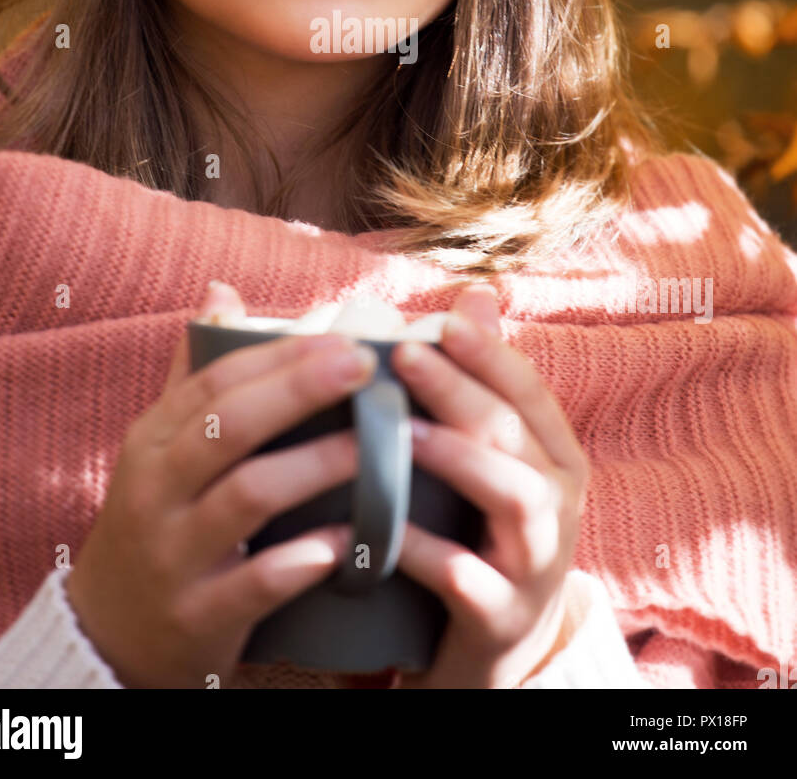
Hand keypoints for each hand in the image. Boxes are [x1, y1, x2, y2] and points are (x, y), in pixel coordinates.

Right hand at [64, 282, 373, 687]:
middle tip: (366, 367)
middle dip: (300, 390)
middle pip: (229, 426)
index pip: (216, 382)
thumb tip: (222, 290)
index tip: (346, 339)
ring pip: (246, 496)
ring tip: (375, 448)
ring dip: (317, 467)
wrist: (105, 635)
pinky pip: (253, 585)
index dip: (281, 356)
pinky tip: (343, 543)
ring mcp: (173, 556)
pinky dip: (300, 561)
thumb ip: (192, 373)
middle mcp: (156, 491)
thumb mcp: (158, 447)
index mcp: (153, 442)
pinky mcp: (197, 617)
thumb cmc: (152, 521)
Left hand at [389, 284, 589, 688]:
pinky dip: (424, 550)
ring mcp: (535, 561)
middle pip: (515, 433)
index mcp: (554, 457)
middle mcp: (557, 502)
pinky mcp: (502, 617)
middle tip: (406, 355)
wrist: (498, 648)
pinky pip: (466, 578)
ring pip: (511, 497)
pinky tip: (383, 528)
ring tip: (401, 433)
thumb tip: (477, 293)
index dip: (489, 352)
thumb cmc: (484, 532)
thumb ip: (486, 383)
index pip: (529, 390)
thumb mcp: (494, 460)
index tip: (442, 320)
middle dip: (462, 389)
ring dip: (457, 459)